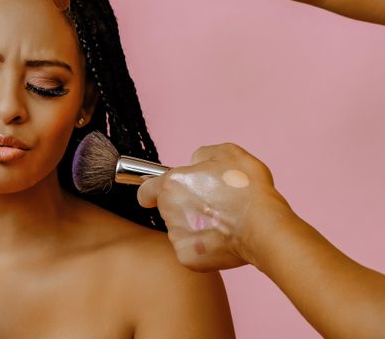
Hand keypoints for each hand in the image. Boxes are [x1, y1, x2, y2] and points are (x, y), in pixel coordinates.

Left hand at [137, 143, 292, 271]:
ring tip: (223, 222)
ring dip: (195, 226)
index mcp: (172, 184)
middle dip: (185, 207)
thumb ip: (202, 155)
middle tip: (213, 205)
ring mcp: (177, 236)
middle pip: (169, 209)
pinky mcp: (187, 257)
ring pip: (180, 230)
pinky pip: (192, 249)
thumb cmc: (246, 188)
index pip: (146, 190)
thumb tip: (194, 162)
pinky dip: (204, 246)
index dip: (152, 191)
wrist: (263, 225)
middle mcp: (168, 210)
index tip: (155, 196)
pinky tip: (223, 239)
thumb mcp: (227, 153)